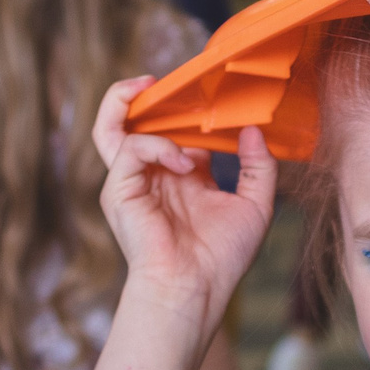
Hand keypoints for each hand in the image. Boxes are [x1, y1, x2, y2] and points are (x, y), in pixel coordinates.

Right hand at [92, 78, 275, 324]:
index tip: (209, 94)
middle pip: (129, 123)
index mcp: (180, 177)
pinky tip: (183, 162)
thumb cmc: (221, 259)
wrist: (195, 290)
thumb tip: (254, 130)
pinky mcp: (119, 191)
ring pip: (111, 129)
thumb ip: (258, 166)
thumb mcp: (254, 206)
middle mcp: (153, 177)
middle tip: (157, 79)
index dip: (187, 109)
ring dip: (126, 103)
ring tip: (146, 87)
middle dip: (136, 95)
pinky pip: (130, 148)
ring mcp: (132, 183)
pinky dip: (157, 146)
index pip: (174, 131)